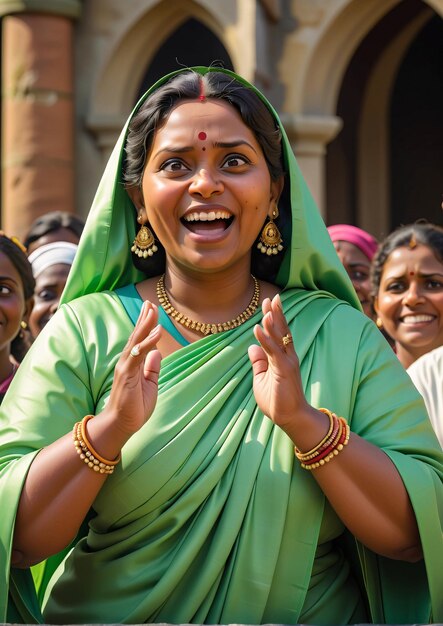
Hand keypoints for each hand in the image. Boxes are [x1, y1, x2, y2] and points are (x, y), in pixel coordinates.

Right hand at [104, 300, 161, 434]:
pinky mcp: (126, 374)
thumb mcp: (150, 384)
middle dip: (145, 318)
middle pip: (137, 335)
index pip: (140, 340)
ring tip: (153, 310)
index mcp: (133, 363)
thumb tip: (157, 352)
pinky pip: (138, 354)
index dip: (146, 325)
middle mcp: (127, 361)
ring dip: (145, 325)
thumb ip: (152, 368)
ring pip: (136, 341)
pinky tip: (156, 331)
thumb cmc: (134, 407)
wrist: (121, 425)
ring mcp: (125, 366)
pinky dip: (148, 342)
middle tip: (151, 302)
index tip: (152, 309)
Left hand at [248, 294, 310, 432]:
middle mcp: (288, 356)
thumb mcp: (262, 378)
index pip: (278, 333)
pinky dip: (265, 339)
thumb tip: (251, 347)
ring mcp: (287, 362)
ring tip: (267, 306)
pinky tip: (258, 328)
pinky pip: (273, 351)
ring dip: (272, 321)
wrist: (291, 418)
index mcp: (283, 357)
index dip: (273, 318)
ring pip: (279, 337)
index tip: (268, 303)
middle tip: (272, 297)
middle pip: (282, 330)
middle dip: (276, 313)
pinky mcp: (284, 370)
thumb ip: (258, 362)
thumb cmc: (277, 401)